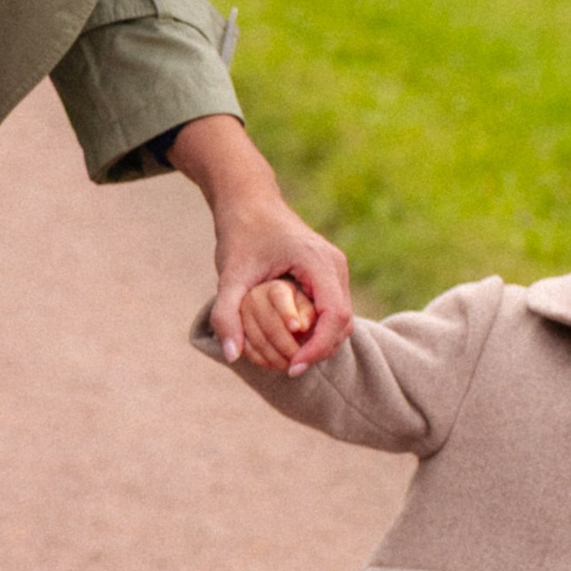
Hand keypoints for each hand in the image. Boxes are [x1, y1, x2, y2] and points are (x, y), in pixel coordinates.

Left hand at [166, 115, 352, 372]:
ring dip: (319, 343)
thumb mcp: (229, 274)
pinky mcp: (327, 275)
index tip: (293, 368)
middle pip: (343, 322)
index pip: (335, 315)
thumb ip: (227, 314)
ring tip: (288, 358)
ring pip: (340, 320)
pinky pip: (331, 311)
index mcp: (319, 262)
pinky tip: (290, 341)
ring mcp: (334, 270)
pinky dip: (316, 331)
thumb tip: (231, 355)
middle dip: (319, 350)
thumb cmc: (240, 233)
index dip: (318, 348)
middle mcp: (334, 266)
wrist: (249, 202)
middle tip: (288, 368)